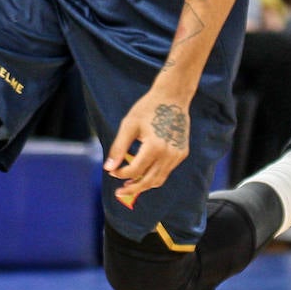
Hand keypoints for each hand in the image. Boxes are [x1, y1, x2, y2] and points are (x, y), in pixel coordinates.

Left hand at [104, 91, 190, 206]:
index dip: (120, 173)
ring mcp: (177, 155)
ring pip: (159, 179)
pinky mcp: (182, 152)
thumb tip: (108, 168)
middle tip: (119, 193)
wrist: (173, 96)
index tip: (112, 171)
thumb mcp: (129, 125)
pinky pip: (167, 170)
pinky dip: (155, 175)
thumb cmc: (148, 108)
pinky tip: (145, 171)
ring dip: (144, 185)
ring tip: (130, 185)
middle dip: (132, 189)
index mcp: (155, 147)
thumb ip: (118, 148)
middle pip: (148, 181)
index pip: (134, 171)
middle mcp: (169, 154)